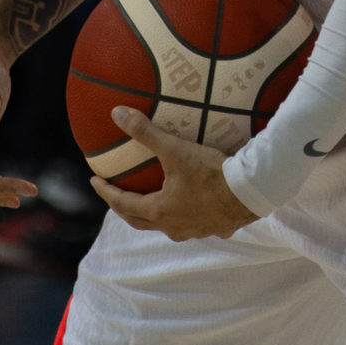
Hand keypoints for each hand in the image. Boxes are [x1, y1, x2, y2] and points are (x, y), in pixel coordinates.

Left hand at [88, 107, 257, 241]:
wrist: (251, 191)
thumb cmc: (210, 173)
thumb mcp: (174, 150)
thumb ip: (145, 132)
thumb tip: (116, 113)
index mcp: (159, 210)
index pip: (122, 203)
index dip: (106, 192)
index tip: (94, 181)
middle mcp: (174, 226)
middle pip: (140, 222)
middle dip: (124, 208)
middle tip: (116, 195)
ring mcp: (195, 231)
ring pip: (167, 227)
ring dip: (154, 216)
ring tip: (152, 202)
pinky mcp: (216, 228)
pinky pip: (195, 225)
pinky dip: (186, 217)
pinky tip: (194, 208)